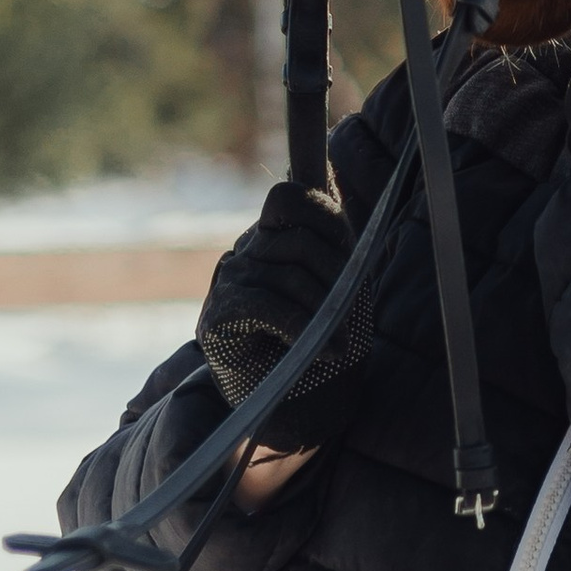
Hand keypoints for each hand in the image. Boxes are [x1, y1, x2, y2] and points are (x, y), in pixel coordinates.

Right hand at [196, 181, 372, 454]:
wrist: (295, 403)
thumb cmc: (320, 340)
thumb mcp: (339, 284)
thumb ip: (333, 237)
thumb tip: (329, 167)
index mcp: (273, 237)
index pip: (289, 197)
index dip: (324, 215)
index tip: (348, 249)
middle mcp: (246, 252)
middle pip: (298, 238)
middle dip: (336, 274)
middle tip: (350, 310)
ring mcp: (229, 281)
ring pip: (289, 275)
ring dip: (325, 312)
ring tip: (337, 342)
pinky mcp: (220, 316)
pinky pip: (271, 306)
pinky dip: (304, 331)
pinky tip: (320, 353)